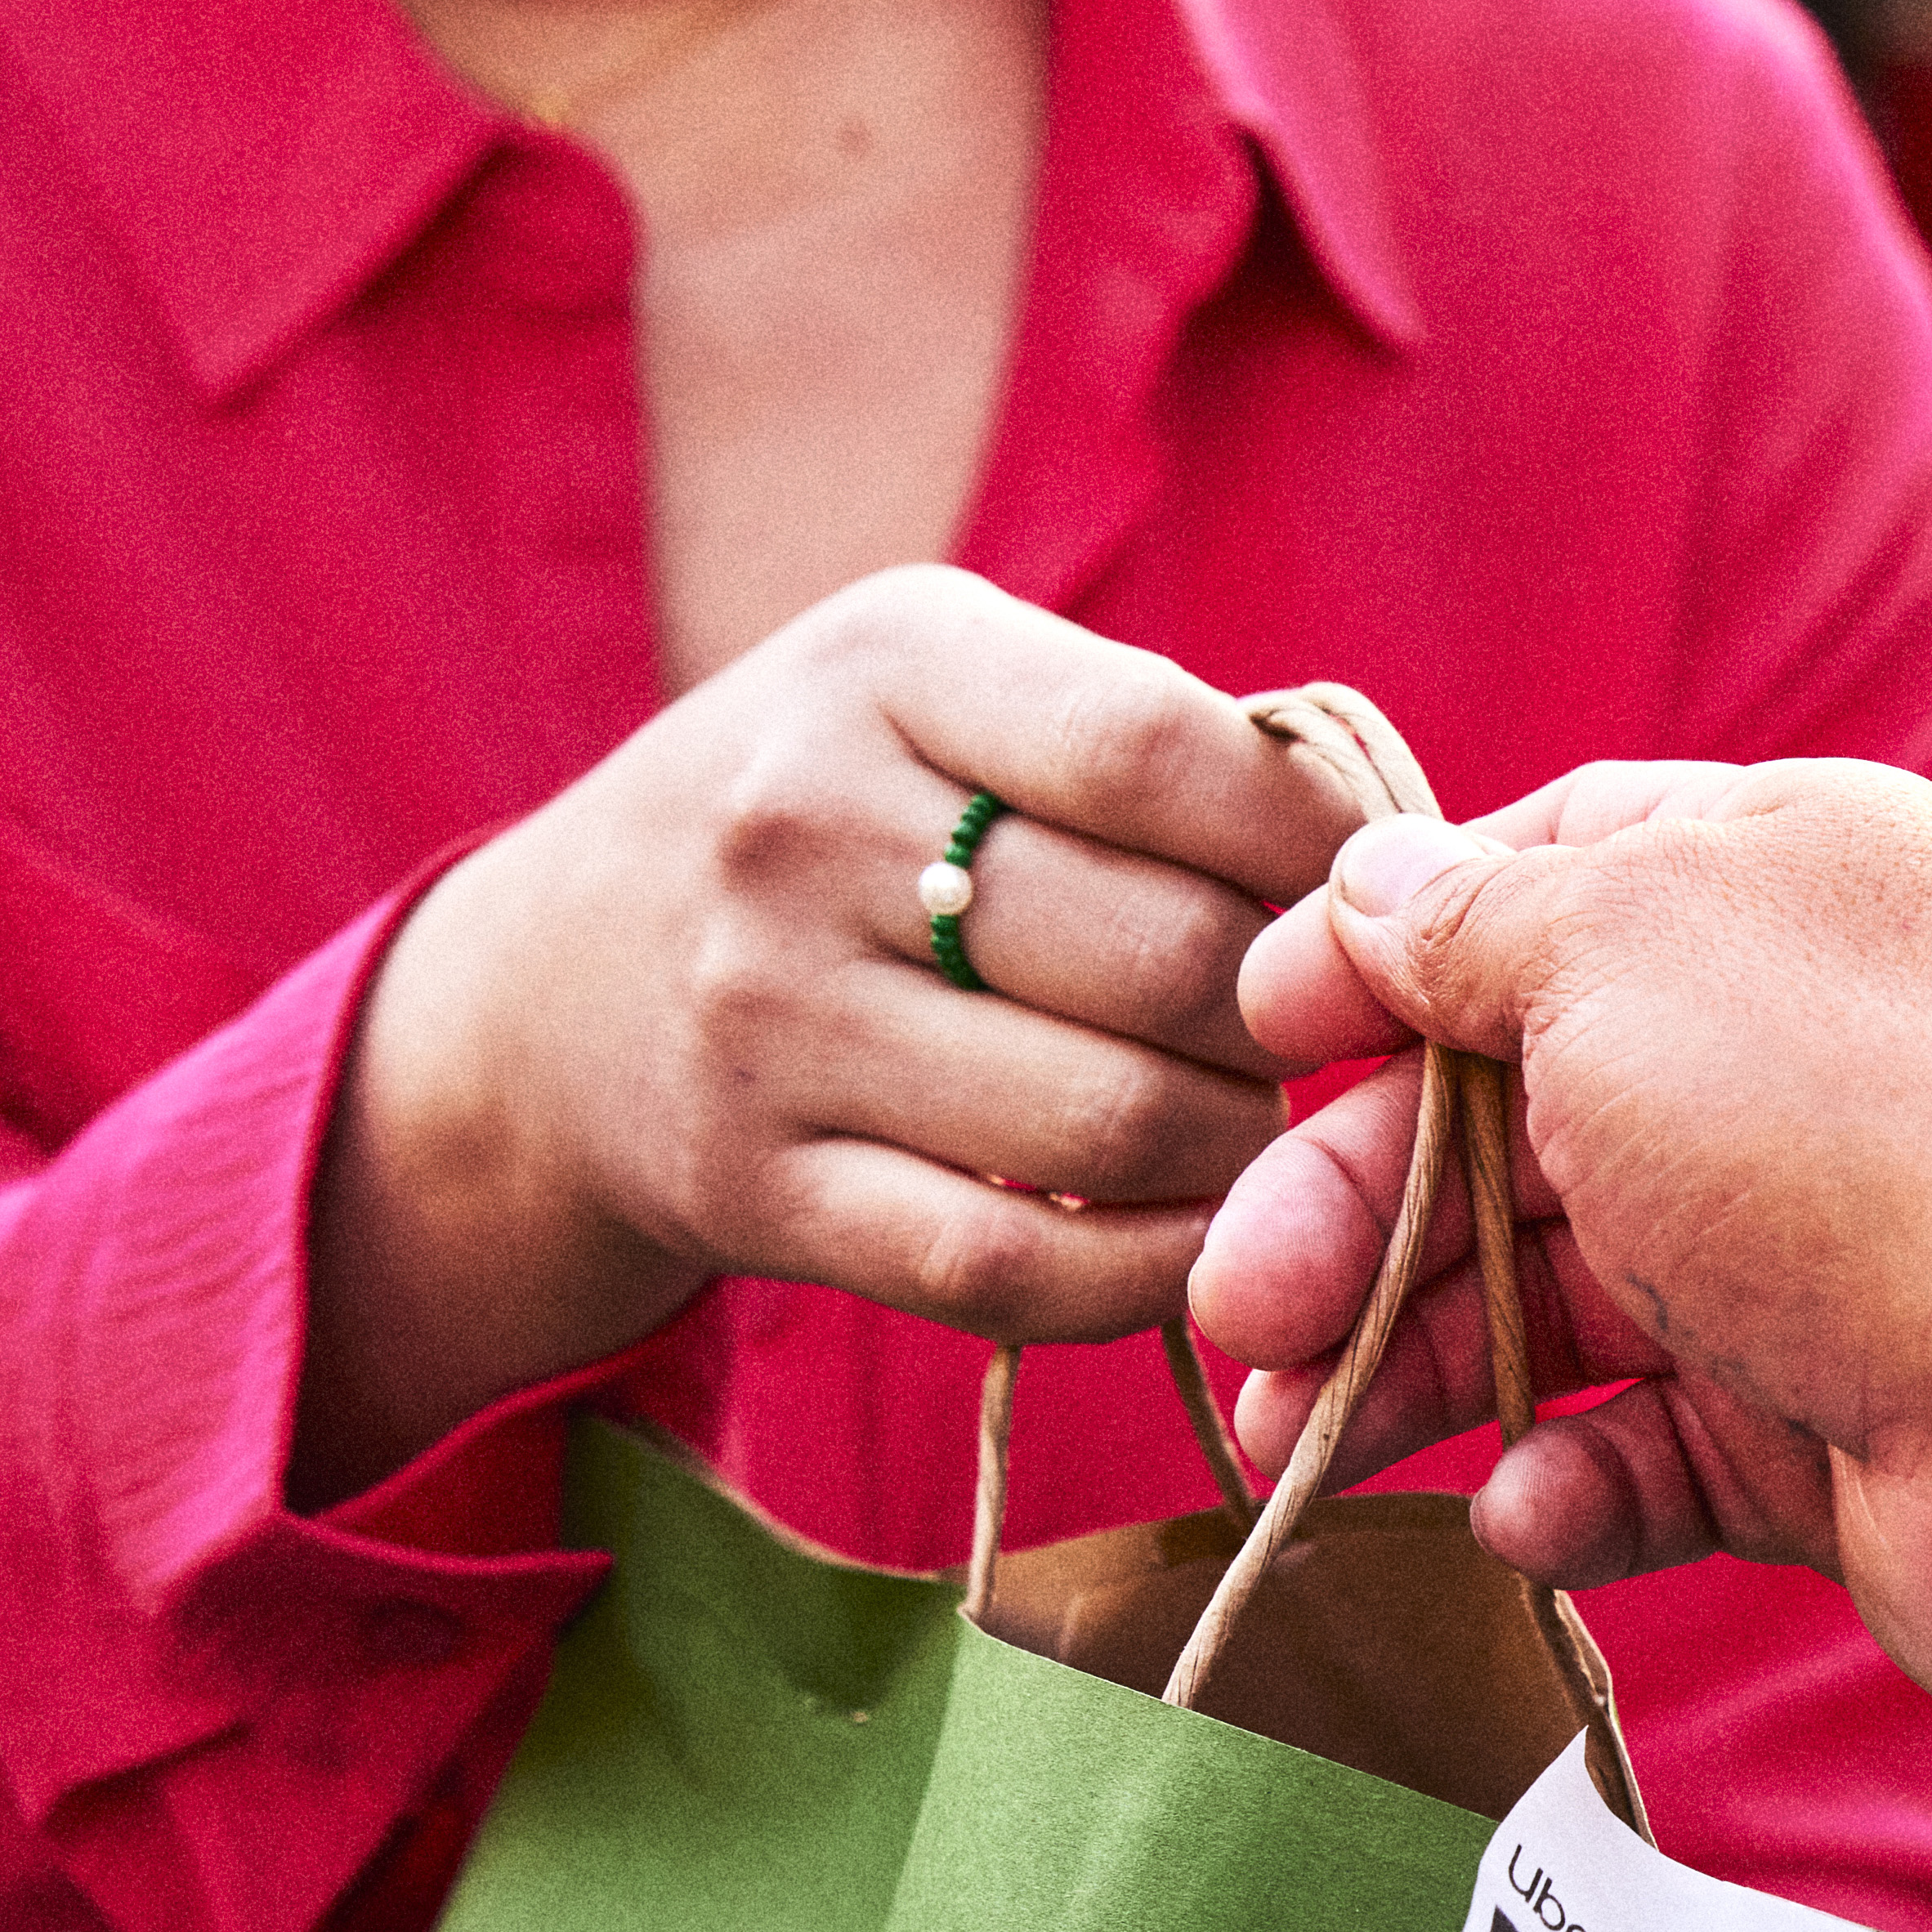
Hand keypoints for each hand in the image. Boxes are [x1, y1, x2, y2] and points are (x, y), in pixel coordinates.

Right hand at [299, 566, 1346, 1497]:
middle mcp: (802, 823)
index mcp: (885, 661)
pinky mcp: (754, 1186)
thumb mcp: (943, 697)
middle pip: (1171, 957)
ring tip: (1238, 1121)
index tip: (1361, 898)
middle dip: (1284, 1018)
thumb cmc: (833, 828)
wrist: (540, 996)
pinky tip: (1181, 1234)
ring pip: (1120, 1122)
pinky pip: (1015, 1265)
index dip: (1312, 844)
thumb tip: (1391, 853)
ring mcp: (766, 1014)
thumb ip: (1147, 745)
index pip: (1164, 750)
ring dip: (1236, 1149)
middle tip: (1294, 1034)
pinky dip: (1142, 1269)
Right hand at [1193, 757, 1931, 1863]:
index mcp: (1775, 883)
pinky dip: (1571, 1487)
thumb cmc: (1854, 1141)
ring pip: (1559, 1304)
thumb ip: (1472, 922)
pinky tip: (1521, 1514)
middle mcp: (1799, 1057)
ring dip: (1410, 1372)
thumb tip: (1367, 894)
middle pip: (1509, 1123)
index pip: (1532, 889)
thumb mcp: (1620, 954)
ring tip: (1289, 1450)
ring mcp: (1819, 1255)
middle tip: (1237, 1315)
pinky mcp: (1834, 1432)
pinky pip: (1656, 1455)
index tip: (1247, 1042)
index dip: (1374, 967)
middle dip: (1350, 1213)